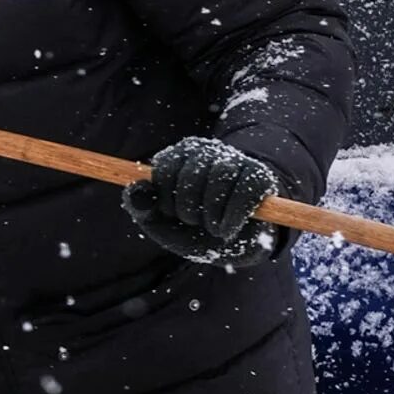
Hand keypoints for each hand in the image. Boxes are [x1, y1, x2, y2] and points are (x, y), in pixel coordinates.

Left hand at [122, 137, 280, 268]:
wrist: (238, 242)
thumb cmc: (196, 230)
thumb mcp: (162, 224)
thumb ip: (141, 207)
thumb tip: (135, 188)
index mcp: (178, 157)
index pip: (165, 168)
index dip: (166, 199)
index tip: (172, 213)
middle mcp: (206, 151)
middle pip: (191, 174)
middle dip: (188, 209)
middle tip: (194, 222)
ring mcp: (235, 160)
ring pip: (220, 176)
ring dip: (211, 215)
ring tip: (213, 228)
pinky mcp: (259, 175)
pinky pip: (245, 190)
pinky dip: (232, 217)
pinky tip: (227, 230)